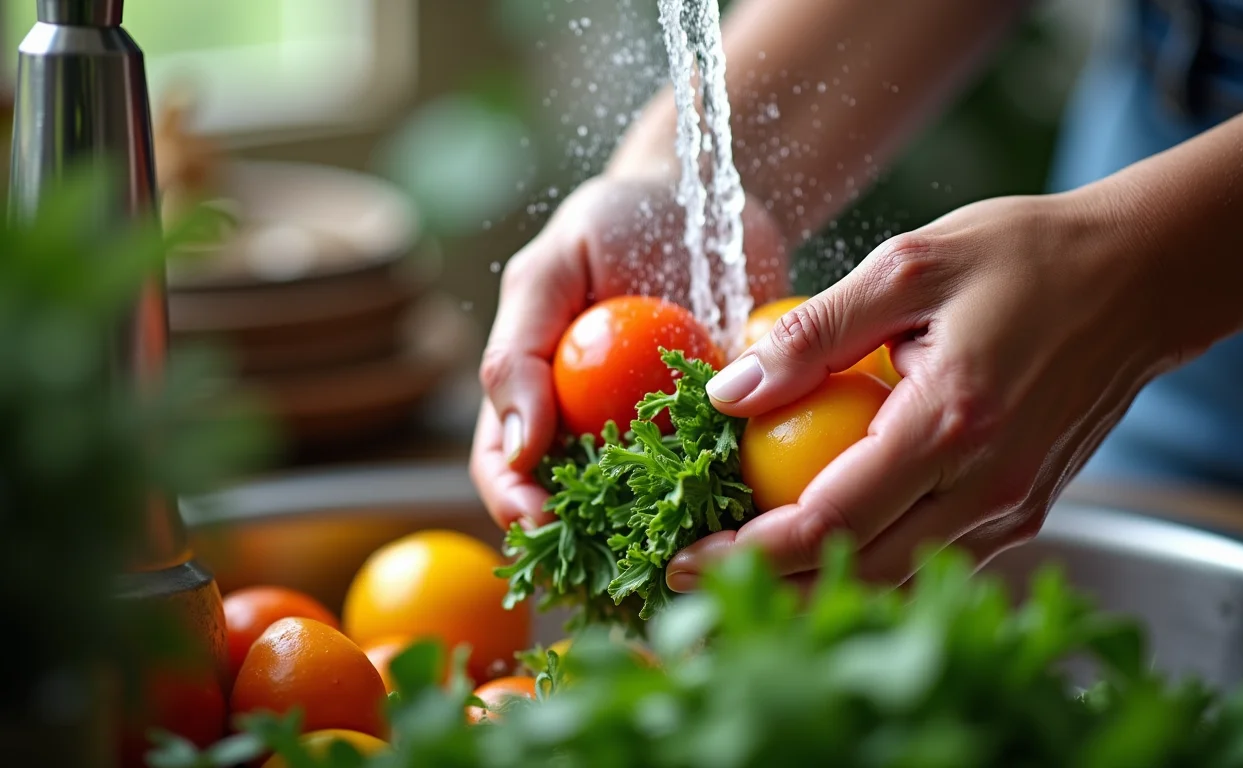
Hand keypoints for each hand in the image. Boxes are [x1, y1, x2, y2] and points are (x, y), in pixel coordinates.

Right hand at [470, 176, 789, 530]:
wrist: (705, 200)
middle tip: (610, 568)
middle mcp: (592, 433)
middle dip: (586, 550)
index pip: (507, 472)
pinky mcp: (719, 437)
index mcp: (537, 400)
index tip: (540, 525)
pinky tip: (735, 525)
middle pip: (574, 514)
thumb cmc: (614, 225)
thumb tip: (514, 449)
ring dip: (654, 546)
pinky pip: (715, 487)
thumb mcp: (550, 270)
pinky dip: (720, 511)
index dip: (513, 506)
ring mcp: (656, 442)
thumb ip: (517, 351)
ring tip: (674, 560)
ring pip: (645, 517)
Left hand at [666, 188, 1177, 588]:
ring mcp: (1012, 509)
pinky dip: (869, 564)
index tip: (685, 558)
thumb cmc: (1024, 258)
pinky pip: (933, 557)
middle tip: (692, 580)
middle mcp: (986, 487)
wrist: (1143, 277)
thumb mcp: (907, 266)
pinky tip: (821, 546)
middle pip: (860, 573)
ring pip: (898, 580)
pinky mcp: (1024, 511)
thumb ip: (812, 334)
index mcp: (951, 424)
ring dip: (815, 588)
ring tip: (742, 574)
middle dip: (770, 589)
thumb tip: (727, 393)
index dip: (750, 553)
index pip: (831, 521)